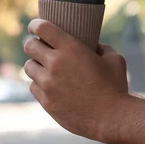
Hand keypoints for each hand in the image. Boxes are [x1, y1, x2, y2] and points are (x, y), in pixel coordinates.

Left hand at [23, 19, 129, 140]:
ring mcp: (48, 84)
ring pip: (28, 67)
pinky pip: (33, 87)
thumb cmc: (116, 87)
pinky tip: (48, 84)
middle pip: (30, 46)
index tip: (35, 27)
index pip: (42, 28)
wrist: (112, 118)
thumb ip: (101, 48)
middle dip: (33, 44)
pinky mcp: (46, 102)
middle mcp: (55, 64)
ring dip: (35, 65)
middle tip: (39, 46)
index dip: (36, 25)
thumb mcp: (114, 59)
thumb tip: (94, 46)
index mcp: (71, 48)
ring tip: (43, 67)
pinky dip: (38, 84)